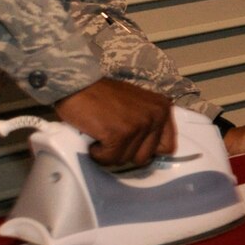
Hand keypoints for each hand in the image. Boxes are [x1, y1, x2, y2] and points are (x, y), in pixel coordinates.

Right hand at [54, 79, 174, 167]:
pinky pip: (109, 159)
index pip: (167, 147)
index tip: (132, 144)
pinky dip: (97, 154)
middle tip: (112, 136)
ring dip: (109, 152)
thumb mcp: (137, 104)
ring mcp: (138, 125)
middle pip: (144, 158)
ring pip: (125, 160)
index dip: (147, 150)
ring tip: (101, 132)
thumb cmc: (103, 95)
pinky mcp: (119, 134)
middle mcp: (155, 116)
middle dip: (125, 152)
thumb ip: (149, 123)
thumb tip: (152, 153)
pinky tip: (94, 138)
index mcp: (162, 109)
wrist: (77, 84)